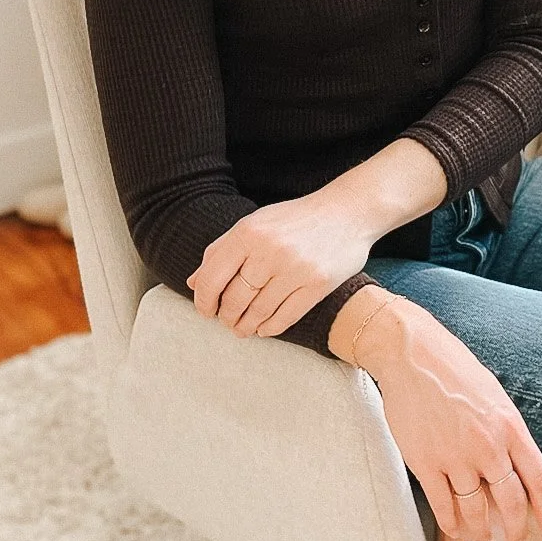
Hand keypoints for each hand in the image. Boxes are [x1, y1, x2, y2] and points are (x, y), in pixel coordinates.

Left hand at [185, 188, 371, 336]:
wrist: (348, 212)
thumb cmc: (296, 219)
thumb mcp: (255, 223)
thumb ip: (222, 250)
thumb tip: (193, 282)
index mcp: (249, 232)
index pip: (212, 277)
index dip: (203, 300)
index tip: (205, 310)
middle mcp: (270, 250)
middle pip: (234, 298)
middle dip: (225, 316)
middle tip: (226, 321)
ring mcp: (296, 269)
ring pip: (258, 311)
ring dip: (245, 325)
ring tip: (242, 328)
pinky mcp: (317, 285)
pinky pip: (285, 317)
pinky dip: (270, 328)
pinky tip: (264, 328)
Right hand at [340, 290, 541, 540]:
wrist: (413, 357)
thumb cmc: (456, 371)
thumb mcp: (495, 397)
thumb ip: (507, 431)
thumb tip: (517, 461)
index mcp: (510, 427)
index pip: (539, 479)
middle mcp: (487, 446)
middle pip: (511, 502)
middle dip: (517, 528)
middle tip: (517, 540)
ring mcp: (456, 457)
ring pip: (476, 509)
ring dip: (482, 530)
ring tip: (484, 538)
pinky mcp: (426, 463)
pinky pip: (443, 505)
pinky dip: (451, 522)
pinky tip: (455, 529)